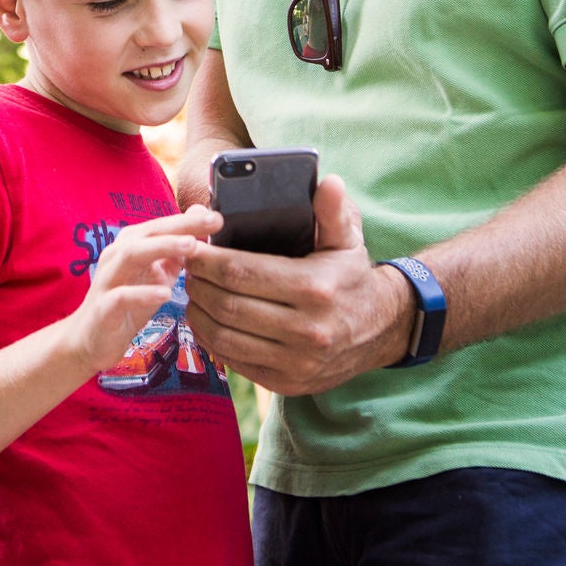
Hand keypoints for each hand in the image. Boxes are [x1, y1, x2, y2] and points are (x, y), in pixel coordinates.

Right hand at [68, 206, 221, 372]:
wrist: (90, 339)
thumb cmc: (128, 304)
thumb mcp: (157, 276)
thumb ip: (177, 253)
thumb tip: (200, 224)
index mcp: (131, 244)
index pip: (163, 225)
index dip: (190, 219)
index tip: (217, 217)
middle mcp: (117, 254)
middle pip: (149, 231)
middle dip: (182, 225)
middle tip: (212, 222)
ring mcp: (108, 279)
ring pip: (133, 254)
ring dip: (163, 247)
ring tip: (192, 246)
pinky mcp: (103, 307)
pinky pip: (122, 296)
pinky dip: (144, 293)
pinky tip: (166, 293)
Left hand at [183, 175, 414, 393]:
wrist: (380, 329)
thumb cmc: (352, 275)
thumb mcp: (347, 239)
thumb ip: (332, 211)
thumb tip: (330, 182)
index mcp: (315, 288)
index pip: (242, 272)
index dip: (208, 259)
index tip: (189, 245)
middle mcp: (306, 330)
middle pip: (229, 305)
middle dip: (199, 284)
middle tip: (185, 267)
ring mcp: (296, 362)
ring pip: (226, 337)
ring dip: (199, 314)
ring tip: (192, 292)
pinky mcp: (287, 383)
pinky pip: (236, 362)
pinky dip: (213, 340)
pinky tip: (206, 320)